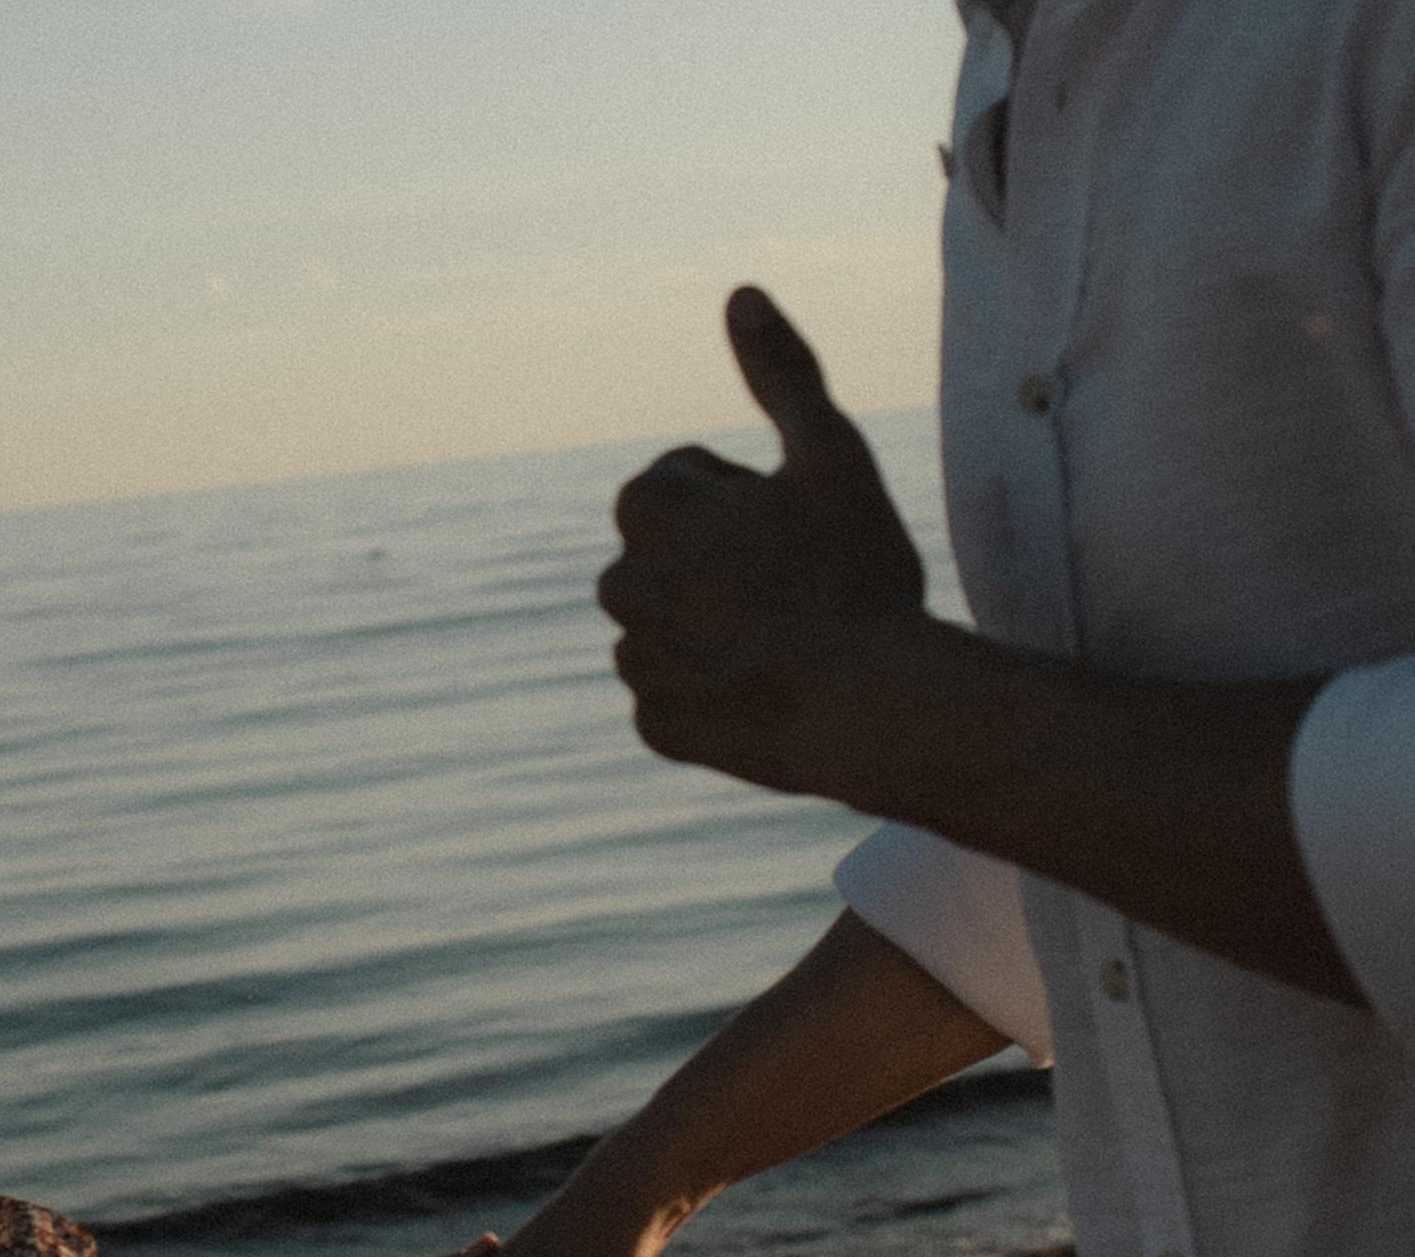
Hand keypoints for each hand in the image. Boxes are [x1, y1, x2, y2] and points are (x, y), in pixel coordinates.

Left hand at [597, 287, 927, 795]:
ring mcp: (635, 662)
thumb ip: (782, 374)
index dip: (747, 497)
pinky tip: (771, 691)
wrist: (869, 706)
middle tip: (796, 586)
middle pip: (673, 557)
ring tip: (788, 642)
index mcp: (647, 508)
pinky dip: (719, 693)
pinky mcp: (655, 728)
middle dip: (720, 562)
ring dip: (718, 627)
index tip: (792, 527)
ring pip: (677, 627)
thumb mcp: (829, 453)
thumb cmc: (855, 571)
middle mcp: (620, 585)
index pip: (685, 483)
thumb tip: (740, 296)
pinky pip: (682, 697)